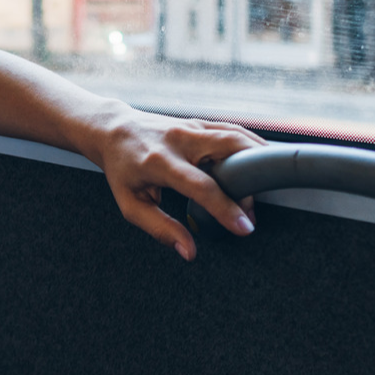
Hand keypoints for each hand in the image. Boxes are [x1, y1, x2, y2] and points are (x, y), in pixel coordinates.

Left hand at [88, 109, 266, 259]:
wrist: (113, 130)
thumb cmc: (121, 169)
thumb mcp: (131, 205)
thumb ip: (160, 229)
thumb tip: (188, 251)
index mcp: (159, 161)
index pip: (201, 185)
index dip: (226, 208)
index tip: (244, 227)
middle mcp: (179, 139)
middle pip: (229, 150)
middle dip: (250, 179)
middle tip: (252, 209)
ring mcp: (192, 126)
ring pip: (237, 136)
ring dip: (257, 160)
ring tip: (262, 189)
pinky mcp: (200, 123)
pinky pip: (234, 130)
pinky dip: (252, 146)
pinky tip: (260, 164)